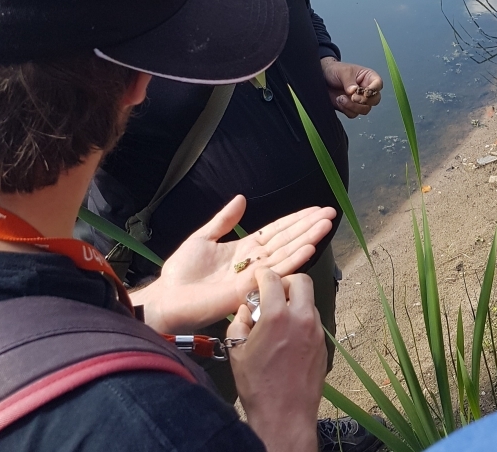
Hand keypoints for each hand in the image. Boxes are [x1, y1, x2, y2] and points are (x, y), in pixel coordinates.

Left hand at [134, 196, 335, 333]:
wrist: (166, 298)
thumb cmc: (181, 272)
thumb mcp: (203, 238)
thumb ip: (224, 220)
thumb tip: (241, 199)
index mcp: (245, 249)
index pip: (276, 231)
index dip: (295, 220)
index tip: (315, 209)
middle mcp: (254, 262)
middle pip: (287, 240)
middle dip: (308, 226)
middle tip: (330, 213)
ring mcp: (254, 276)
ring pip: (287, 253)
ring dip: (308, 238)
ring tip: (326, 224)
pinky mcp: (248, 287)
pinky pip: (275, 271)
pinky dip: (294, 259)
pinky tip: (309, 247)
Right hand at [228, 266, 325, 451]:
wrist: (284, 416)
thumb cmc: (258, 386)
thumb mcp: (237, 351)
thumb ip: (239, 322)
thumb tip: (246, 310)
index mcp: (277, 316)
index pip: (273, 279)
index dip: (263, 275)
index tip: (258, 279)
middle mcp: (301, 318)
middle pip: (301, 281)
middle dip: (287, 282)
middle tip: (274, 294)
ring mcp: (316, 331)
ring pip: (309, 301)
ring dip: (295, 302)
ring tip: (280, 319)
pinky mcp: (323, 343)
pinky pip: (313, 321)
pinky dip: (302, 320)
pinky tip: (289, 337)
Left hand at [321, 58, 382, 117]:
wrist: (322, 78)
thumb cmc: (335, 70)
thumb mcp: (343, 72)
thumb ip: (349, 81)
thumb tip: (354, 91)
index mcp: (368, 77)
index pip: (378, 84)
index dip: (373, 90)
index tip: (364, 92)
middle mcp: (366, 90)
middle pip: (375, 100)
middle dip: (364, 101)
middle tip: (353, 97)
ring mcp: (359, 100)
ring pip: (365, 109)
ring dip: (353, 106)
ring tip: (341, 98)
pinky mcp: (351, 107)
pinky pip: (353, 114)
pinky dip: (345, 109)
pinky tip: (339, 100)